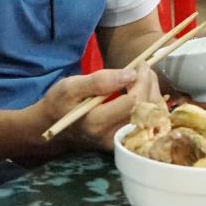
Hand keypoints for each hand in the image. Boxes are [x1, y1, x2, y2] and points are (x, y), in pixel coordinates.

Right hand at [34, 63, 161, 149]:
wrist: (52, 127)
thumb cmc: (60, 103)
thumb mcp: (70, 87)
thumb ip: (99, 81)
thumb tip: (130, 74)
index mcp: (96, 123)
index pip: (132, 101)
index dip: (140, 81)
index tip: (139, 64)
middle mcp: (111, 136)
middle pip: (145, 109)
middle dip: (149, 84)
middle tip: (144, 67)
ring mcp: (119, 141)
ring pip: (151, 116)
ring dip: (153, 92)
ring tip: (144, 75)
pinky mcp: (124, 140)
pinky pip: (146, 120)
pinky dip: (150, 102)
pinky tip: (142, 90)